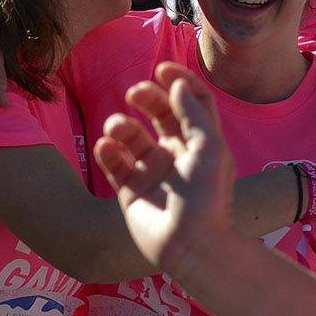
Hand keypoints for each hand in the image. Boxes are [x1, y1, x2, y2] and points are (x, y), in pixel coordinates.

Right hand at [94, 62, 234, 269]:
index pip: (191, 102)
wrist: (190, 247)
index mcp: (200, 142)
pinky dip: (107, 151)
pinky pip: (113, 163)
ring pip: (131, 136)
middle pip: (159, 113)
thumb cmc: (206, 197)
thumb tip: (176, 84)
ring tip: (115, 128)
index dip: (179, 81)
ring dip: (120, 125)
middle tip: (134, 94)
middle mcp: (176, 153)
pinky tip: (106, 148)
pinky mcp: (130, 190)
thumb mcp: (209, 148)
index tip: (161, 69)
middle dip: (146, 98)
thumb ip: (192, 113)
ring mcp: (152, 171)